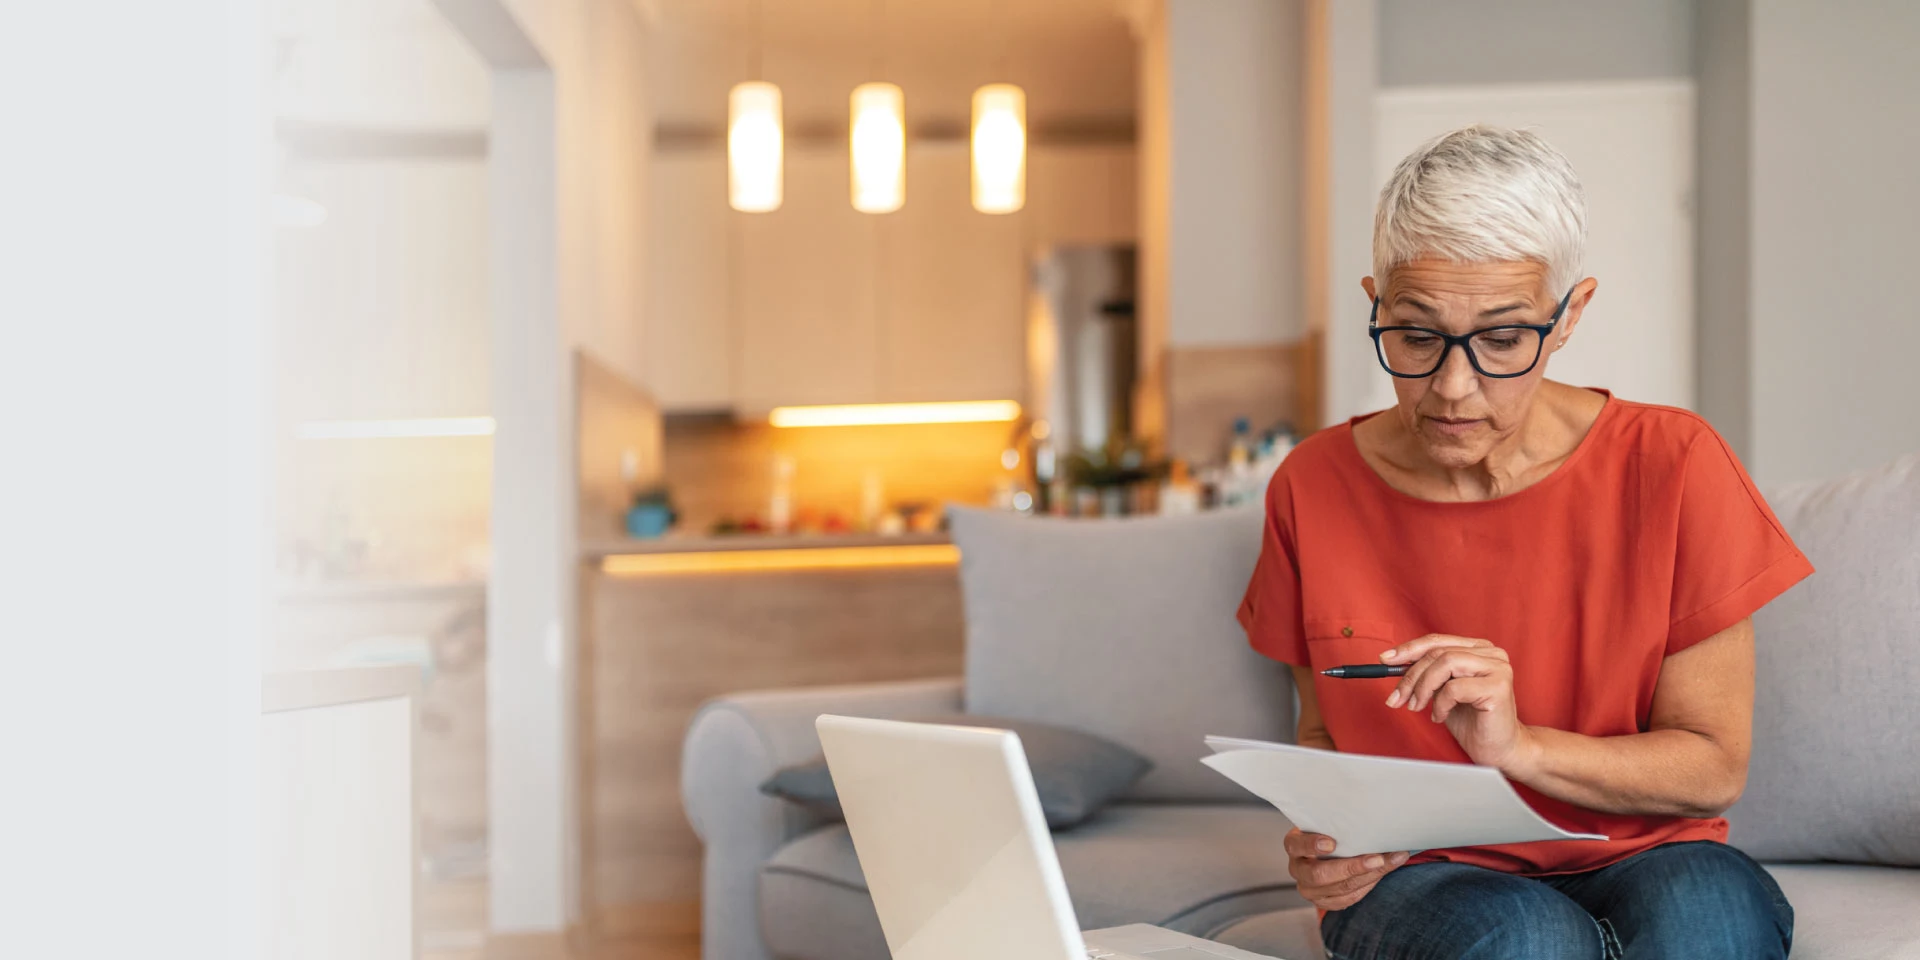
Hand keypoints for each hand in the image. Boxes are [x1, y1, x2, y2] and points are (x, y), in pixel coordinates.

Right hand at [1283, 828, 1408, 910]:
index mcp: (1294, 846)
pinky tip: (1384, 871)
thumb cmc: (1329, 832)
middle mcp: (1298, 870)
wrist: (1327, 853)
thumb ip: (1336, 820)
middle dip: (1352, 867)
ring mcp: (1310, 889)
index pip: (1296, 845)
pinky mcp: (1325, 902)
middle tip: (1377, 858)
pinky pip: (1349, 898)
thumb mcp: (1325, 823)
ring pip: (1340, 888)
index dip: (1312, 845)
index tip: (1332, 843)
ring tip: (1392, 861)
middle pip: (1319, 874)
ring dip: (1370, 875)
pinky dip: (1369, 885)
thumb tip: (1368, 806)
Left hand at [1382, 634, 1540, 775]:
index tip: (1384, 660)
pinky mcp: (1498, 687)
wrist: (1500, 750)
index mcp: (1478, 649)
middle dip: (1410, 676)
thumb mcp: (1442, 691)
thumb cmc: (1472, 721)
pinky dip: (1439, 704)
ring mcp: (1498, 668)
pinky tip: (1440, 717)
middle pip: (1438, 652)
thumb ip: (1427, 674)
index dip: (1408, 649)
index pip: (1437, 641)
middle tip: (1396, 698)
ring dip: (1423, 688)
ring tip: (1417, 707)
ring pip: (1445, 664)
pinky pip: (1454, 688)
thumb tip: (1392, 662)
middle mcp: (1492, 653)